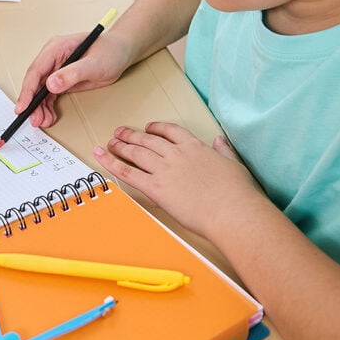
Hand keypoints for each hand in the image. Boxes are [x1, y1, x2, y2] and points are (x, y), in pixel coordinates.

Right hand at [17, 31, 132, 127]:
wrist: (120, 53)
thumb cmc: (110, 52)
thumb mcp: (94, 64)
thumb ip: (72, 74)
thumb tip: (50, 84)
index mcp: (57, 48)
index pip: (36, 70)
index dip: (28, 90)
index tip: (23, 106)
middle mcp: (53, 57)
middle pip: (35, 82)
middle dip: (33, 103)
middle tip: (35, 120)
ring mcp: (56, 68)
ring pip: (41, 90)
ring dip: (40, 107)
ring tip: (43, 122)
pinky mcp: (62, 79)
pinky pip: (49, 94)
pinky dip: (47, 106)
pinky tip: (49, 116)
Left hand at [93, 122, 262, 237]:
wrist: (231, 211)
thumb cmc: (236, 193)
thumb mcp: (233, 164)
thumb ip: (223, 150)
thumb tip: (219, 140)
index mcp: (195, 147)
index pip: (171, 131)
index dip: (157, 128)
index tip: (149, 127)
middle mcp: (176, 154)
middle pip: (148, 140)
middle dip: (132, 135)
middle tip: (120, 132)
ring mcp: (164, 170)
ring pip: (136, 153)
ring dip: (120, 146)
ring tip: (109, 143)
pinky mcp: (155, 188)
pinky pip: (127, 173)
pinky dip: (112, 164)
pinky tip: (102, 157)